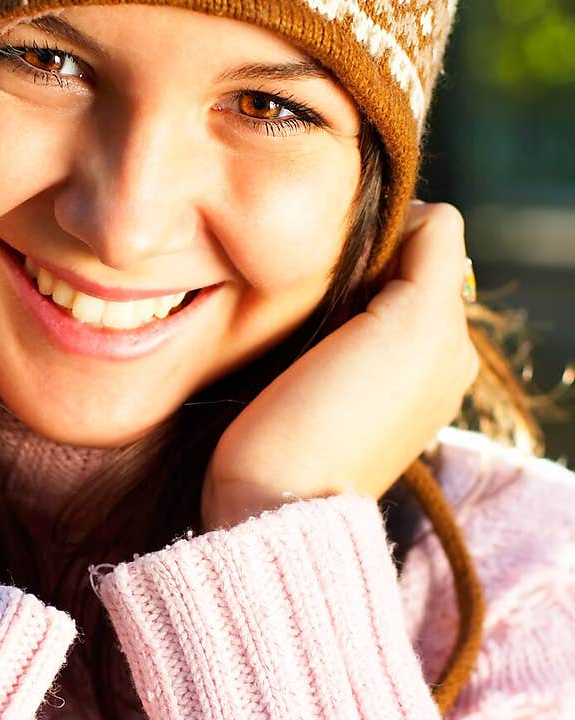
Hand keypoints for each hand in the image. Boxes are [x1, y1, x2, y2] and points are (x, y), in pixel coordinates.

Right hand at [201, 202, 479, 530]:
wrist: (269, 504)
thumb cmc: (333, 417)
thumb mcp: (413, 323)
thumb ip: (432, 254)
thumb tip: (418, 215)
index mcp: (450, 341)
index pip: (428, 239)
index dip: (384, 236)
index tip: (342, 269)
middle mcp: (425, 360)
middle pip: (391, 263)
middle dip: (357, 264)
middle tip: (315, 295)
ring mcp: (377, 384)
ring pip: (356, 293)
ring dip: (329, 293)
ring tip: (299, 323)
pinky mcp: (329, 400)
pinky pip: (327, 329)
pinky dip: (310, 321)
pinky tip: (290, 346)